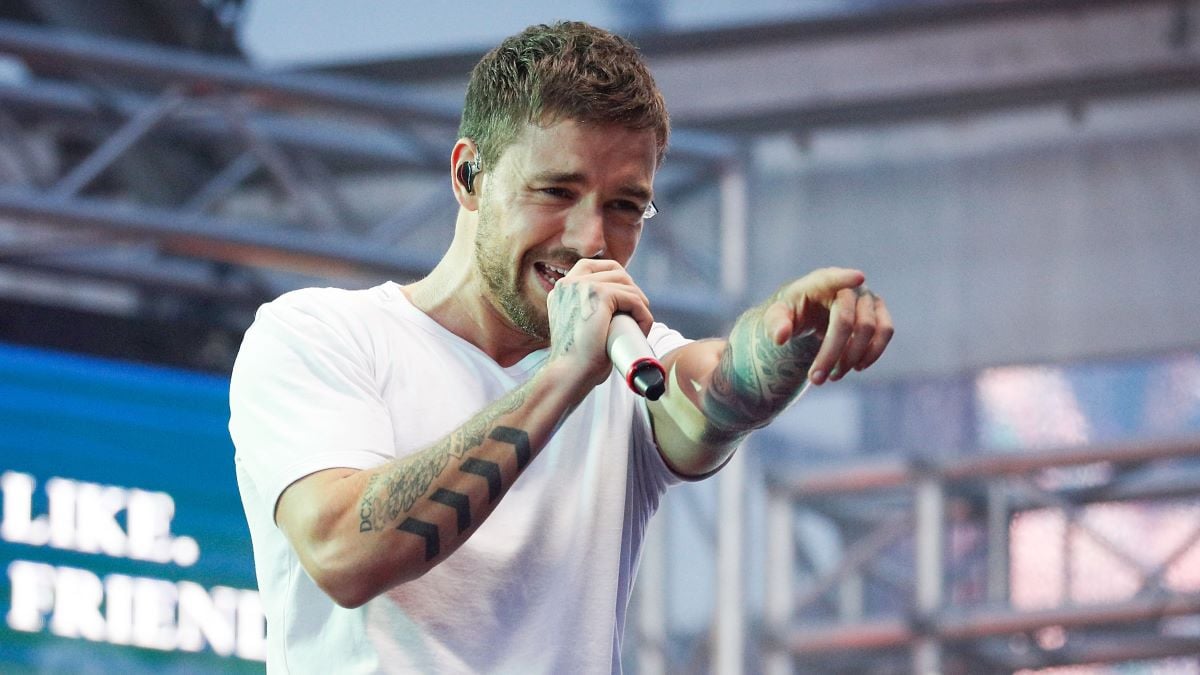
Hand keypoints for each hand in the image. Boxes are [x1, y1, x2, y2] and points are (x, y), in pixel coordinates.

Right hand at [545, 259, 652, 387]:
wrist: (569, 375)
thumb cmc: (578, 360)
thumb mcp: (581, 327)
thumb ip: (589, 311)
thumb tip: (617, 310)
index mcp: (562, 289)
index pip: (596, 266)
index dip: (618, 280)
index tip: (627, 303)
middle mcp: (568, 283)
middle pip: (615, 271)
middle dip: (632, 291)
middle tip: (637, 316)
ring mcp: (582, 286)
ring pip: (627, 284)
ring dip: (640, 305)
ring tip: (640, 326)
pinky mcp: (599, 295)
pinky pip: (633, 298)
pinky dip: (644, 315)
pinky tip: (643, 329)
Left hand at [762, 267, 892, 384]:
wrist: (811, 311)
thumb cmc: (793, 311)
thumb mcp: (776, 316)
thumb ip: (775, 324)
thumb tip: (781, 337)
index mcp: (820, 282)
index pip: (832, 278)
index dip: (845, 278)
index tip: (859, 277)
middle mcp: (848, 286)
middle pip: (846, 321)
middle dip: (831, 354)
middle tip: (816, 380)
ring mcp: (866, 297)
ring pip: (869, 329)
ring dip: (852, 358)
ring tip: (832, 376)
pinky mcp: (878, 311)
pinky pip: (885, 331)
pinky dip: (873, 352)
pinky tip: (857, 367)